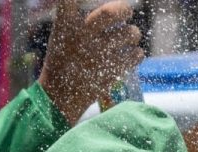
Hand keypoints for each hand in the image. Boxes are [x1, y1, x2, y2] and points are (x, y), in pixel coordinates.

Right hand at [38, 0, 144, 123]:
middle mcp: (83, 36)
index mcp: (66, 25)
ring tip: (128, 37)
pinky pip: (137, 54)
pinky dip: (137, 53)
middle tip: (125, 12)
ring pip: (131, 33)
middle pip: (111, 13)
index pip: (69, 1)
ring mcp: (99, 54)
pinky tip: (131, 54)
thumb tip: (114, 8)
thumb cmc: (63, 60)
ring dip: (133, 34)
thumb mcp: (62, 34)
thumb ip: (77, 18)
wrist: (61, 96)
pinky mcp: (112, 71)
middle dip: (124, 9)